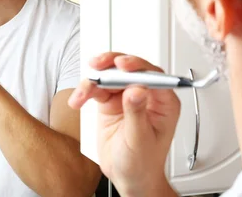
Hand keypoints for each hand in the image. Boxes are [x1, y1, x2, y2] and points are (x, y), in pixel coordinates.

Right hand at [68, 53, 180, 196]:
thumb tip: (136, 90)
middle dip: (112, 64)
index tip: (122, 65)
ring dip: (94, 80)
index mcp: (163, 103)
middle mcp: (145, 95)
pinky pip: (97, 89)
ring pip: (111, 75)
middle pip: (130, 69)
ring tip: (83, 92)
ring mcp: (126, 97)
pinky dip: (86, 91)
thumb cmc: (143, 163)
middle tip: (99, 65)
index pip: (153, 76)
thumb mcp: (141, 141)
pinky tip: (78, 100)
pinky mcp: (110, 102)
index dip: (137, 66)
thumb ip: (137, 114)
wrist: (128, 177)